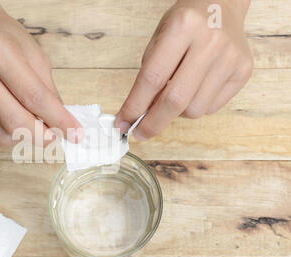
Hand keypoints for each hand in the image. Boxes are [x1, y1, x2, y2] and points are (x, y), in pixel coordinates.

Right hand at [0, 0, 82, 146]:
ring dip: (25, 137)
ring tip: (35, 125)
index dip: (59, 120)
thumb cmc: (5, 40)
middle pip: (15, 122)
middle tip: (57, 137)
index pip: (35, 98)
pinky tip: (15, 119)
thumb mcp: (36, 55)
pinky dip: (9, 134)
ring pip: (2, 135)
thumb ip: (48, 91)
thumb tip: (61, 125)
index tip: (76, 134)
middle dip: (42, 136)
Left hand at [115, 0, 252, 140]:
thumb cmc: (184, 24)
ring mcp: (230, 58)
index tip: (122, 124)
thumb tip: (139, 116)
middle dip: (153, 124)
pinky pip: (211, 108)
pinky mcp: (243, 71)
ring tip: (175, 93)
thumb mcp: (158, 39)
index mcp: (183, 27)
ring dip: (177, 112)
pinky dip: (196, 106)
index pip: (152, 78)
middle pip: (175, 100)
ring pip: (194, 110)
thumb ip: (150, 75)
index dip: (134, 107)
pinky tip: (195, 87)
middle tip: (140, 133)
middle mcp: (210, 42)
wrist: (221, 6)